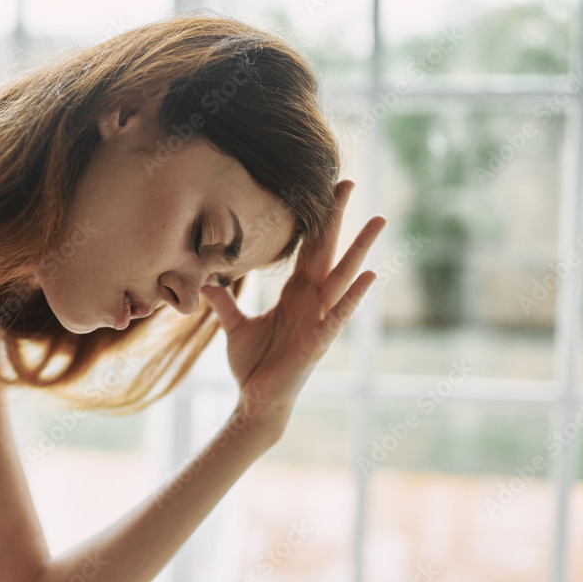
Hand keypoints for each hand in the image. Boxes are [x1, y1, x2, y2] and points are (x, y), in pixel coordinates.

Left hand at [201, 180, 385, 430]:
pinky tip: (370, 276)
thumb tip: (204, 281)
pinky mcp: (320, 340)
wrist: (257, 400)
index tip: (321, 190)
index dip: (314, 220)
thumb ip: (224, 301)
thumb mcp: (234, 326)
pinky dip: (354, 296)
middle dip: (336, 217)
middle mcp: (311, 300)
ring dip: (360, 248)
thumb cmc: (252, 365)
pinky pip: (339, 314)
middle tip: (348, 182)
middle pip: (327, 250)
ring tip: (378, 220)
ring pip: (343, 276)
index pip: (306, 248)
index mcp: (295, 293)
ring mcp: (319, 317)